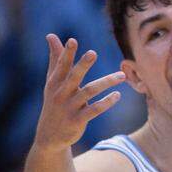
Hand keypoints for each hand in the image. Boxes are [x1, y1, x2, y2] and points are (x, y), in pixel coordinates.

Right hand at [34, 34, 126, 151]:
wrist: (49, 135)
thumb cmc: (54, 102)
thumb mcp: (52, 81)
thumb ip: (55, 59)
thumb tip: (51, 35)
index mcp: (54, 83)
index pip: (61, 66)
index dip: (66, 54)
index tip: (72, 40)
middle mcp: (60, 94)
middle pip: (73, 77)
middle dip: (82, 65)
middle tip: (93, 52)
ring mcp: (69, 107)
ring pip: (89, 92)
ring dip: (106, 82)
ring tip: (122, 75)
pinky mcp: (77, 120)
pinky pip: (94, 110)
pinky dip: (106, 102)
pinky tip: (118, 95)